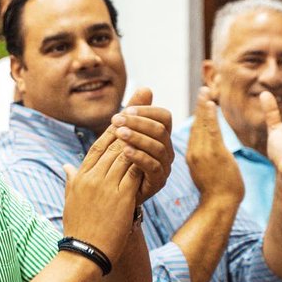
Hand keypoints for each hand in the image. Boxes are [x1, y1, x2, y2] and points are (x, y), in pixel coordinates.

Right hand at [62, 125, 142, 266]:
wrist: (84, 252)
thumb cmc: (78, 228)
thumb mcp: (70, 199)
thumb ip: (71, 180)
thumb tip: (66, 166)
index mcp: (80, 176)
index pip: (96, 147)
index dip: (110, 132)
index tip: (120, 120)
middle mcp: (92, 178)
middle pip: (112, 147)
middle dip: (127, 128)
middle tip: (139, 113)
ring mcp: (106, 187)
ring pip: (124, 156)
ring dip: (137, 142)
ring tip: (149, 129)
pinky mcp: (121, 197)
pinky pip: (134, 172)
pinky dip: (142, 161)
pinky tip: (153, 152)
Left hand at [109, 87, 173, 202]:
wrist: (115, 193)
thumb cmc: (120, 160)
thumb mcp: (125, 133)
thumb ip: (135, 112)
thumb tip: (145, 88)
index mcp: (161, 135)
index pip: (164, 116)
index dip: (147, 111)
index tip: (126, 110)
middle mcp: (166, 149)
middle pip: (160, 129)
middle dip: (138, 122)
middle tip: (116, 119)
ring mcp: (165, 166)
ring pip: (157, 146)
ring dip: (136, 137)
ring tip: (118, 133)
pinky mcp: (158, 181)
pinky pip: (153, 166)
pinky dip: (138, 156)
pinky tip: (123, 151)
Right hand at [184, 87, 243, 206]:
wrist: (219, 205)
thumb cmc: (216, 194)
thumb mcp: (205, 175)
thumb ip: (203, 160)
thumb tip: (207, 154)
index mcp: (191, 157)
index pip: (194, 132)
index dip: (197, 117)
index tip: (200, 104)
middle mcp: (194, 151)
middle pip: (196, 124)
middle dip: (199, 106)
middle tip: (202, 90)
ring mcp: (202, 151)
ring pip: (202, 124)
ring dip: (204, 106)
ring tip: (206, 91)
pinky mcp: (213, 152)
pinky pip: (210, 128)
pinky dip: (209, 115)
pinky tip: (210, 103)